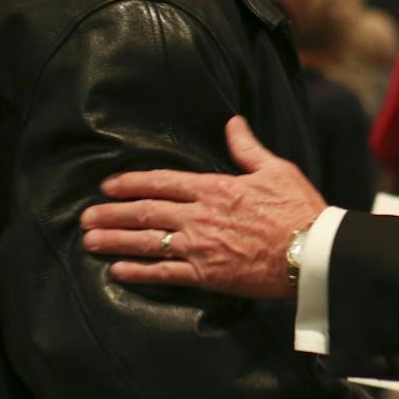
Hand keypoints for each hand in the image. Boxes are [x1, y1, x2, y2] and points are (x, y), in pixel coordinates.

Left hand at [81, 116, 321, 298]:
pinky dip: (138, 272)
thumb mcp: (275, 169)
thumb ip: (247, 148)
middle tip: (86, 217)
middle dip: (112, 213)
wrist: (312, 251)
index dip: (131, 183)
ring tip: (90, 241)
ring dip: (115, 240)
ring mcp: (200, 247)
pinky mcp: (207, 276)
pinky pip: (165, 273)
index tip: (108, 185)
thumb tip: (232, 123)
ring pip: (147, 242)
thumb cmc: (299, 209)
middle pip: (146, 212)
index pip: (162, 182)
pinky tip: (117, 271)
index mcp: (215, 188)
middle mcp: (200, 216)